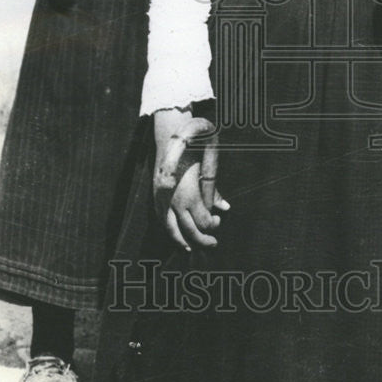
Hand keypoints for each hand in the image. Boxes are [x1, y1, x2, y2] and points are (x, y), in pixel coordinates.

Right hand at [153, 110, 229, 249]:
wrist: (170, 133)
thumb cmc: (194, 147)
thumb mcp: (210, 164)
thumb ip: (215, 189)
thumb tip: (226, 208)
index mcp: (190, 194)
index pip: (203, 222)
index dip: (213, 225)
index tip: (219, 220)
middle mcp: (175, 201)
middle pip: (189, 231)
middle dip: (202, 240)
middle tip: (213, 244)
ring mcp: (162, 201)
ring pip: (171, 230)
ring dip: (183, 242)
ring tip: (191, 248)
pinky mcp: (155, 197)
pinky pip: (161, 221)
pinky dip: (169, 231)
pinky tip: (176, 236)